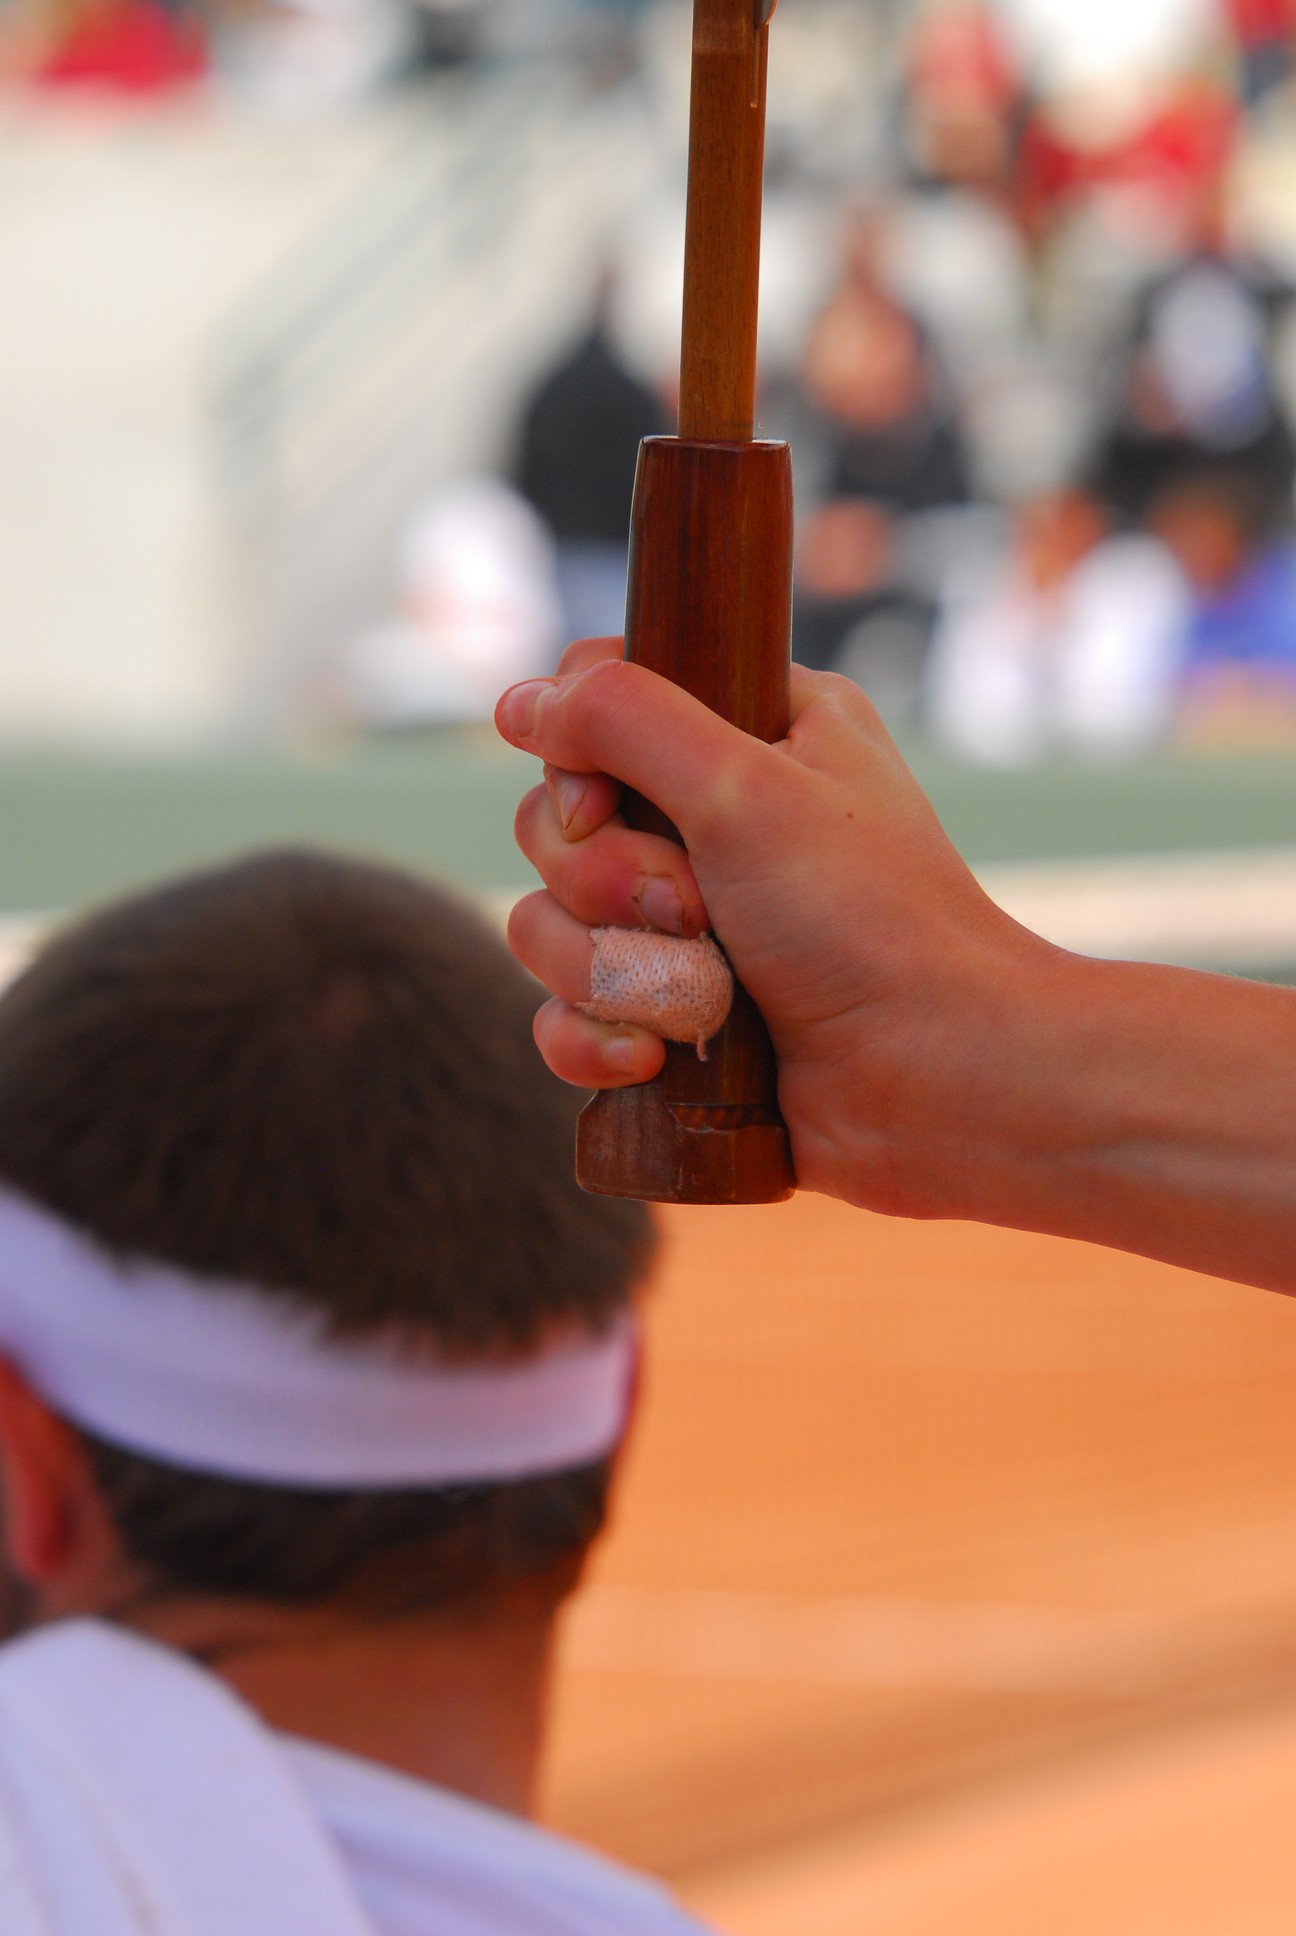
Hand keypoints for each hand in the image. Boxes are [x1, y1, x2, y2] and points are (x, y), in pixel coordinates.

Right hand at [496, 638, 1051, 1214]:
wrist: (938, 1083)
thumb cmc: (868, 921)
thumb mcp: (745, 787)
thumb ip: (623, 719)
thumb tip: (516, 702)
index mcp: (755, 731)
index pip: (597, 702)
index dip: (575, 756)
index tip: (604, 804)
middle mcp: (718, 821)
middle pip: (556, 821)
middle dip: (605, 882)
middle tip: (694, 911)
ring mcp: (690, 928)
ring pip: (548, 923)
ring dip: (607, 967)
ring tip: (699, 996)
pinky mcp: (672, 1018)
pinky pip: (565, 1017)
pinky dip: (595, 1039)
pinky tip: (652, 1059)